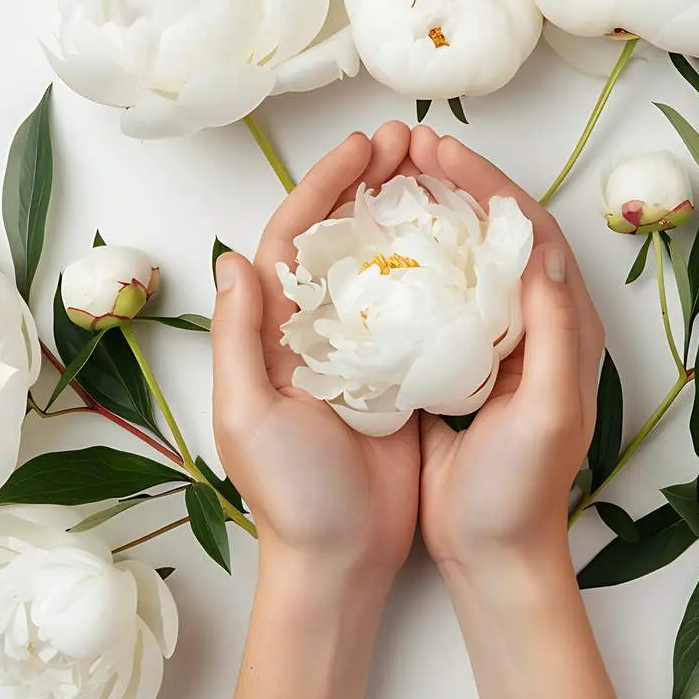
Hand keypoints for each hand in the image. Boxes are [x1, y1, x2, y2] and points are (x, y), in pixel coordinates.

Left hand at [210, 122, 419, 575]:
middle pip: (339, 238)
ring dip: (404, 215)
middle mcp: (314, 332)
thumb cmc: (290, 494)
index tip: (365, 146)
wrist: (341, 557)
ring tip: (440, 172)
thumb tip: (235, 259)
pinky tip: (463, 241)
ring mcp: (359, 351)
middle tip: (411, 141)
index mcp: (273, 333)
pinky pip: (416, 309)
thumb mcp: (249, 414)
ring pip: (380, 264)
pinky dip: (433, 269)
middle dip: (369, 183)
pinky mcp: (399, 376)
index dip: (325, 186)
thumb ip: (241, 337)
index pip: (295, 238)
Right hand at [407, 127, 606, 569]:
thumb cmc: (521, 490)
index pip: (530, 232)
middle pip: (499, 233)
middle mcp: (535, 326)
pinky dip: (415, 260)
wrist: (494, 554)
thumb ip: (554, 331)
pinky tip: (379, 245)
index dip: (488, 185)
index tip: (440, 152)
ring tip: (392, 177)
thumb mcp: (549, 410)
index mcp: (564, 329)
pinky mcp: (462, 367)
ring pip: (468, 257)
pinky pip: (441, 294)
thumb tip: (541, 250)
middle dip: (458, 183)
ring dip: (435, 213)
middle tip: (410, 146)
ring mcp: (497, 345)